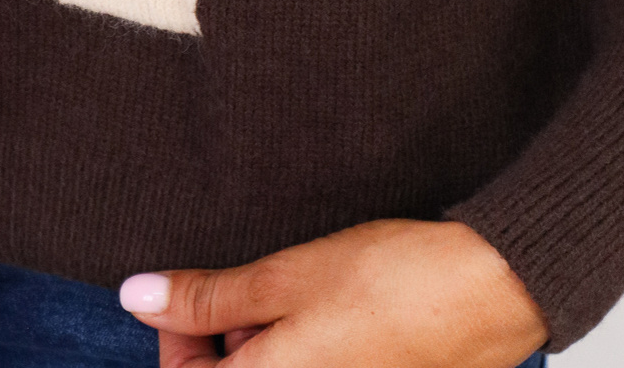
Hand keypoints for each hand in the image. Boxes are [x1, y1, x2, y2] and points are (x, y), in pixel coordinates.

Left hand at [119, 219, 548, 367]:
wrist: (487, 291)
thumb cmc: (391, 283)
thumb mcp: (284, 277)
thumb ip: (206, 297)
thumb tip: (135, 298)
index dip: (178, 340)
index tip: (192, 294)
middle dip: (226, 339)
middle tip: (252, 288)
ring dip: (266, 342)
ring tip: (295, 292)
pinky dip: (304, 347)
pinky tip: (329, 307)